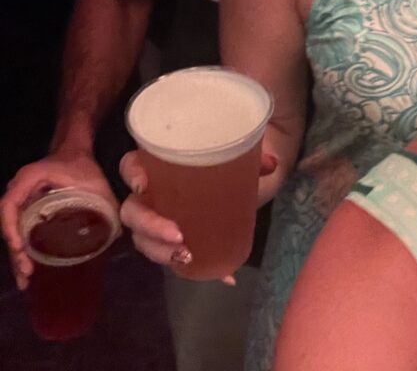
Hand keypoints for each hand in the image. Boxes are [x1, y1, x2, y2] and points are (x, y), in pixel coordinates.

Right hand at [1, 151, 115, 289]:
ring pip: (12, 231)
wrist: (75, 150)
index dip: (11, 228)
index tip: (20, 248)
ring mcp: (20, 201)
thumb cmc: (82, 164)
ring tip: (26, 281)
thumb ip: (107, 202)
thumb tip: (119, 234)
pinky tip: (29, 269)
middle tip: (27, 273)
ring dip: (17, 255)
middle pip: (9, 224)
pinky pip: (19, 230)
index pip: (9, 205)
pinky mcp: (26, 210)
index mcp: (29, 179)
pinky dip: (23, 249)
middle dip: (15, 251)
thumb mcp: (95, 181)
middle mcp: (19, 191)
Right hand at [119, 149, 277, 284]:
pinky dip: (198, 270)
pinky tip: (224, 276)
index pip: (130, 166)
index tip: (142, 185)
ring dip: (161, 252)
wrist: (231, 180)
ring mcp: (157, 222)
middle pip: (133, 212)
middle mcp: (150, 195)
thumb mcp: (232, 156)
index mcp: (157, 167)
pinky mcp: (172, 243)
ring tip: (186, 256)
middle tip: (177, 235)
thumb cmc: (218, 162)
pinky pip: (174, 258)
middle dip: (149, 227)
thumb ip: (248, 158)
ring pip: (144, 240)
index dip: (131, 175)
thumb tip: (270, 163)